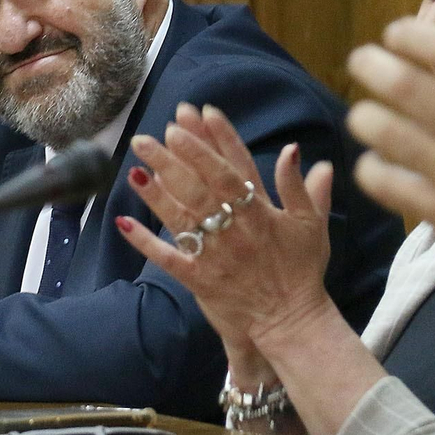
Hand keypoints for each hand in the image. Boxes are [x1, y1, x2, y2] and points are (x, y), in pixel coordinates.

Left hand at [116, 102, 338, 355]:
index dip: (216, 138)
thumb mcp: (311, 226)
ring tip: (135, 166)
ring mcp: (215, 254)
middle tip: (154, 132)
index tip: (199, 113)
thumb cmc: (302, 271)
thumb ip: (302, 187)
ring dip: (157, 191)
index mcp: (262, 213)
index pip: (235, 166)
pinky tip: (124, 222)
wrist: (291, 322)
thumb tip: (296, 150)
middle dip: (178, 157)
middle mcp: (236, 229)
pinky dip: (146, 241)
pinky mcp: (199, 279)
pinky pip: (168, 257)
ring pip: (182, 216)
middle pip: (202, 186)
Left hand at [346, 2, 434, 301]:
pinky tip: (374, 161)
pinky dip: (371, 169)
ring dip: (364, 116)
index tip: (395, 32)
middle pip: (404, 86)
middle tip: (361, 60)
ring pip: (387, 135)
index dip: (410, 34)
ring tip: (363, 112)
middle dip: (371, 65)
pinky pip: (389, 186)